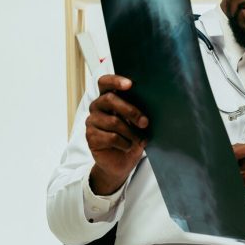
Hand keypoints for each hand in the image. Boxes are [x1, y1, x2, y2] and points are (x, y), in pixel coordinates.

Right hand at [85, 75, 148, 194]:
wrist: (122, 163)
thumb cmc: (132, 138)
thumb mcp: (138, 122)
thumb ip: (138, 111)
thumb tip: (153, 103)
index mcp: (108, 98)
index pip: (105, 82)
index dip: (115, 81)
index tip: (129, 84)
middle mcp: (97, 107)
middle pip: (110, 100)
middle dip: (131, 111)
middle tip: (145, 122)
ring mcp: (92, 122)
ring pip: (114, 122)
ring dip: (131, 133)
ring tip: (139, 140)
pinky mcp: (91, 137)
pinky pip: (112, 137)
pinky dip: (125, 143)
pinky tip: (127, 147)